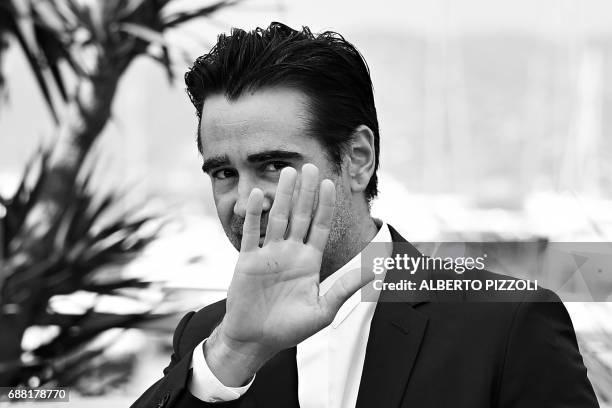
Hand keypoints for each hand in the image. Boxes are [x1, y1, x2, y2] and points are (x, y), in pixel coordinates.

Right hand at [205, 164, 371, 385]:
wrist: (256, 340)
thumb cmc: (290, 328)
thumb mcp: (324, 309)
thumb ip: (347, 286)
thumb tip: (377, 270)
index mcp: (309, 261)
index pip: (319, 226)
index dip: (325, 205)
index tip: (330, 183)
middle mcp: (290, 252)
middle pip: (300, 215)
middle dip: (306, 192)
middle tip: (309, 166)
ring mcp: (268, 254)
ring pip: (277, 218)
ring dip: (283, 196)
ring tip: (288, 172)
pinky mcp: (248, 260)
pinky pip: (251, 233)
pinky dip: (253, 214)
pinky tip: (258, 195)